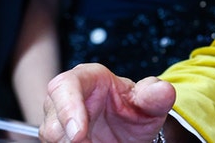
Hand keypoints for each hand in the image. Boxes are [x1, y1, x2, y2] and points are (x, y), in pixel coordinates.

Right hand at [40, 65, 173, 142]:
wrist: (132, 131)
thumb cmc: (137, 110)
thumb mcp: (151, 103)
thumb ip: (155, 95)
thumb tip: (162, 90)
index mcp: (88, 77)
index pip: (66, 85)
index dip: (67, 107)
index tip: (79, 133)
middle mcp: (66, 97)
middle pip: (52, 116)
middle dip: (68, 136)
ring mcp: (58, 119)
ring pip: (51, 136)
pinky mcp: (57, 137)